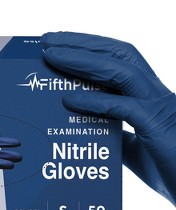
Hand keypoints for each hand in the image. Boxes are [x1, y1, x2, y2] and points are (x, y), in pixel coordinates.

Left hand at [41, 31, 175, 204]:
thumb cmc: (171, 171)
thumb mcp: (135, 150)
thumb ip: (115, 135)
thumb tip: (90, 128)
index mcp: (149, 98)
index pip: (118, 62)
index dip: (89, 49)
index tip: (59, 45)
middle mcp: (155, 95)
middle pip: (117, 54)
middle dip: (81, 42)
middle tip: (47, 39)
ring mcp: (159, 107)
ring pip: (119, 70)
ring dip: (81, 59)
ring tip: (50, 55)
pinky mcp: (158, 126)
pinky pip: (122, 107)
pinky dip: (93, 101)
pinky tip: (67, 99)